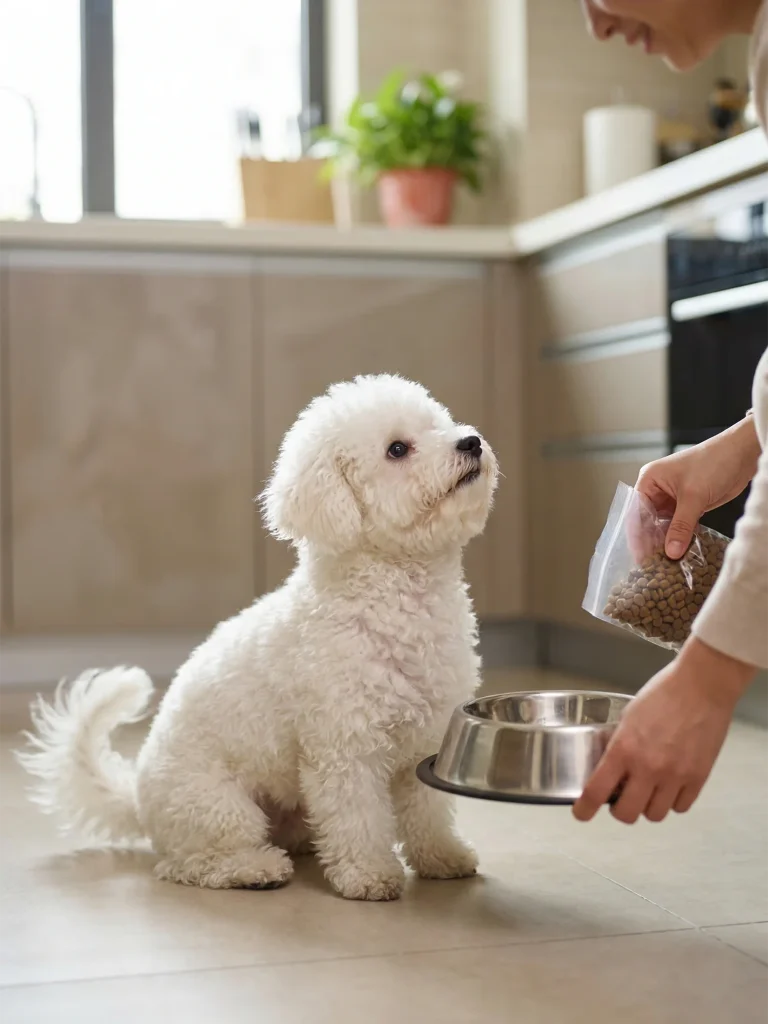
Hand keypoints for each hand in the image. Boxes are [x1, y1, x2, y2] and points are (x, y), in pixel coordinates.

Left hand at [573, 638, 754, 823]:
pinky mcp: (698, 778)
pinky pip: (681, 807)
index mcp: (624, 749)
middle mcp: (648, 767)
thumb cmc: (664, 693)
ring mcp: (675, 776)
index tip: (581, 814)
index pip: (597, 791)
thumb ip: (619, 744)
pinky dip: (673, 801)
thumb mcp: (628, 716)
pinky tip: (670, 786)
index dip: (585, 809)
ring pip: (655, 815)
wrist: (702, 686)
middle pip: (627, 814)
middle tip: (621, 798)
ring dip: (648, 806)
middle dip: (620, 810)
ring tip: (649, 789)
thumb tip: (612, 766)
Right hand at [636, 416, 759, 559]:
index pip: (637, 512)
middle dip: (652, 542)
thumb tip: (671, 552)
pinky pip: (680, 526)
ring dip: (667, 542)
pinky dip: (680, 538)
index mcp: (650, 480)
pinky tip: (681, 552)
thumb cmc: (714, 461)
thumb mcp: (693, 496)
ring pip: (664, 526)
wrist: (742, 454)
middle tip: (653, 565)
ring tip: (666, 563)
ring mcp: (673, 498)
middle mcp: (658, 490)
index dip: (637, 536)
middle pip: (648, 521)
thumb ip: (681, 526)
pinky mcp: (689, 505)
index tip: (640, 557)